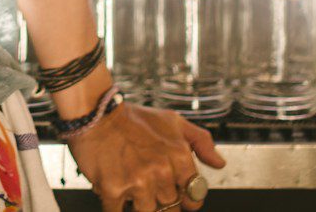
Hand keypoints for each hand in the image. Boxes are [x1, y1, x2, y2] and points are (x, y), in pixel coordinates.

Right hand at [65, 102, 225, 211]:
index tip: (176, 193)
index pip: (195, 194)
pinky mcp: (113, 189)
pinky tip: (113, 191)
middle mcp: (161, 171)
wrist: (96, 112)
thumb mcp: (173, 121)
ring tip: (130, 184)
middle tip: (146, 183)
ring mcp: (137, 182)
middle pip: (171, 207)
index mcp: (179, 157)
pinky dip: (115, 207)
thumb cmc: (133, 118)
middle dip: (160, 199)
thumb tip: (219, 164)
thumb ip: (200, 141)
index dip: (186, 196)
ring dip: (138, 203)